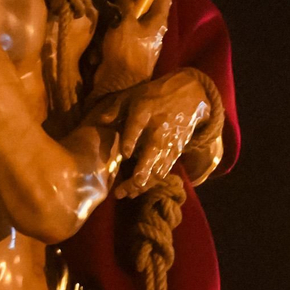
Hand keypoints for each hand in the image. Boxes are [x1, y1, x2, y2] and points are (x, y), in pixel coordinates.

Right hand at [93, 0, 170, 96]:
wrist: (118, 85)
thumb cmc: (126, 50)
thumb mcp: (124, 21)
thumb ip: (126, 3)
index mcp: (158, 22)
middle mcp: (153, 32)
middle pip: (144, 10)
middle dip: (128, 5)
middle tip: (114, 0)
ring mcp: (141, 43)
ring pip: (129, 24)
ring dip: (116, 21)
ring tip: (104, 21)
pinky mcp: (129, 53)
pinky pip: (120, 38)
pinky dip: (111, 37)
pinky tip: (101, 41)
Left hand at [113, 69, 210, 198]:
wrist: (189, 94)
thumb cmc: (154, 95)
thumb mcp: (133, 94)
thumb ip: (116, 108)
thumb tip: (101, 121)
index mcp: (144, 111)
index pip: (137, 125)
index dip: (132, 139)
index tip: (126, 153)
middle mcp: (158, 128)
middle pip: (151, 153)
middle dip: (142, 171)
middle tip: (129, 187)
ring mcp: (169, 141)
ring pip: (159, 167)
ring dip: (145, 182)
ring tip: (128, 194)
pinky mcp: (176, 150)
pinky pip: (165, 169)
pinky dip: (153, 181)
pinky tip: (139, 190)